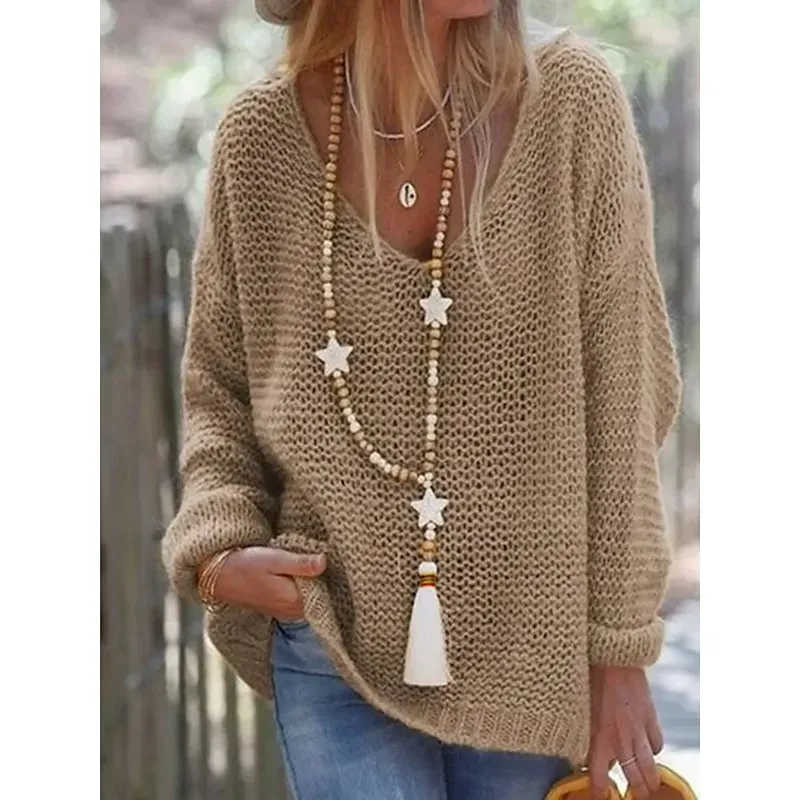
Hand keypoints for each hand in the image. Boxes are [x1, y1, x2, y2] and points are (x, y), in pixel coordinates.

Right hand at [207, 546, 326, 620]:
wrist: (219, 576)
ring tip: (309, 561)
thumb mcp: (275, 559)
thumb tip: (324, 562)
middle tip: (320, 555)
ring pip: (311, 596)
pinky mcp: (281, 607)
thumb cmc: (246, 565)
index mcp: (294, 600)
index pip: (327, 590)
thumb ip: (300, 563)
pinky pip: (301, 598)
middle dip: (324, 578)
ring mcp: (287, 612)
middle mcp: (293, 611)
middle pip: (321, 595)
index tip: (330, 557)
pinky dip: (304, 586)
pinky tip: (299, 572)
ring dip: (313, 581)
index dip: (331, 573)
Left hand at [588, 666, 663, 799]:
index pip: (598, 779)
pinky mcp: (651, 718)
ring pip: (651, 769)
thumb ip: (585, 734)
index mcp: (598, 739)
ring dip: (650, 780)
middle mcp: (620, 740)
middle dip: (636, 792)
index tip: (599, 797)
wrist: (612, 655)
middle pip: (634, 780)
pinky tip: (648, 746)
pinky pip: (657, 744)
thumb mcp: (579, 709)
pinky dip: (654, 748)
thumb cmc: (588, 677)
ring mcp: (638, 731)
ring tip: (649, 785)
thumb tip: (584, 752)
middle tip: (635, 794)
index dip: (599, 792)